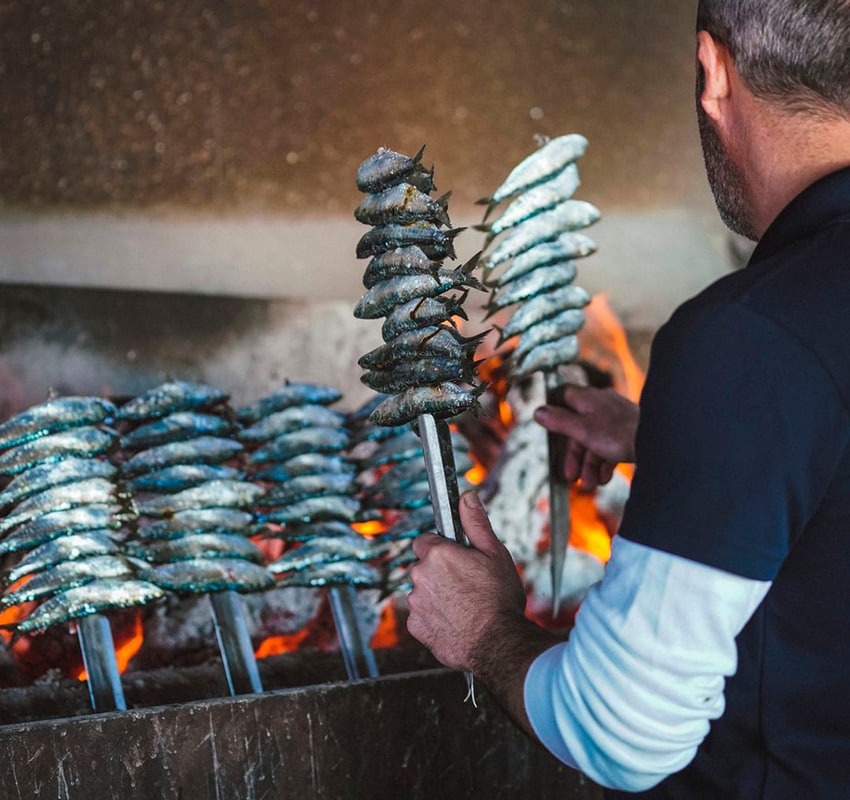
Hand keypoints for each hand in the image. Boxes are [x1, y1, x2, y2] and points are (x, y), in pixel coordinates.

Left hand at [407, 491, 528, 671]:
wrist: (499, 643)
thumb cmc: (500, 599)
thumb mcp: (495, 553)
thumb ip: (475, 523)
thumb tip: (467, 497)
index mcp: (437, 554)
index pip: (425, 541)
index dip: (442, 548)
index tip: (456, 558)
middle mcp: (420, 576)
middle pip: (423, 567)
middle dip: (439, 573)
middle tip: (466, 583)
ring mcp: (416, 603)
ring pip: (422, 592)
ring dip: (436, 595)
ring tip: (464, 605)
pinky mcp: (416, 627)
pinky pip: (421, 616)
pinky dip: (434, 618)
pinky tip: (456, 621)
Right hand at [534, 384, 638, 490]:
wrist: (661, 443)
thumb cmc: (619, 434)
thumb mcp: (582, 430)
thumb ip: (558, 421)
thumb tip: (538, 411)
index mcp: (587, 398)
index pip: (563, 395)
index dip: (553, 411)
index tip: (548, 428)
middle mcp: (600, 405)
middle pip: (577, 427)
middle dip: (574, 456)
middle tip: (571, 477)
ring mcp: (615, 419)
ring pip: (593, 441)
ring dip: (589, 466)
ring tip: (590, 485)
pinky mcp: (627, 433)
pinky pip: (610, 447)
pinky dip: (604, 463)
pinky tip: (604, 479)